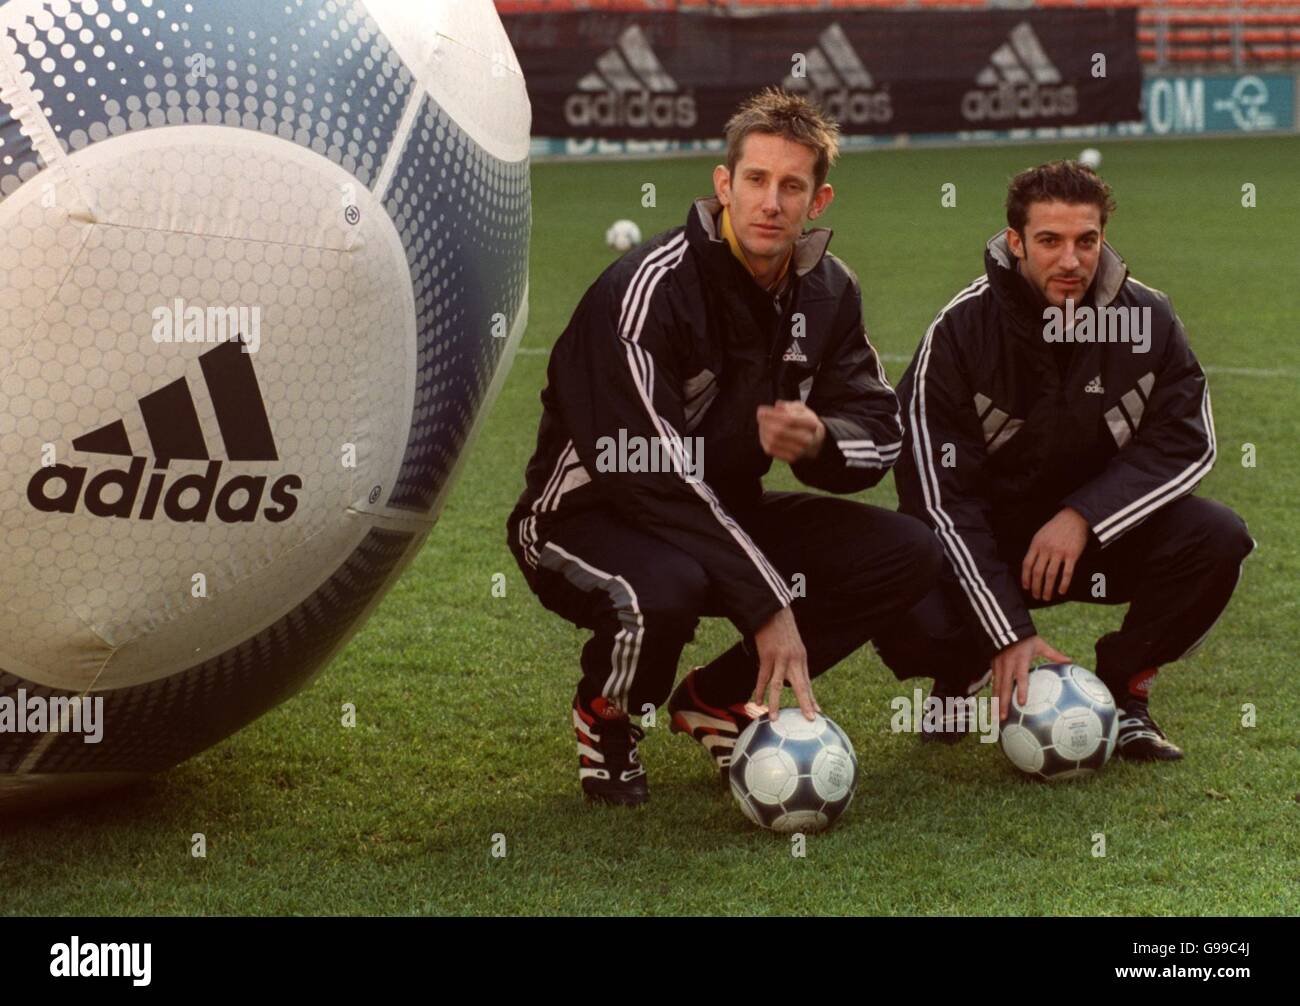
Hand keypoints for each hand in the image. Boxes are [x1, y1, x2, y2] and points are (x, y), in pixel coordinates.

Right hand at [750, 606, 818, 720]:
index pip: (807, 683)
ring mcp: (780, 658)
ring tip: (773, 718)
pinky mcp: (767, 655)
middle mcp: (794, 660)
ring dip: (775, 703)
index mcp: (801, 658)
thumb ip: (792, 659)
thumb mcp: (792, 644)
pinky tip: (757, 701)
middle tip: (810, 720)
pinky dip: (759, 690)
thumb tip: (789, 674)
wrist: (772, 611)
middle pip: (801, 686)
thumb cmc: (781, 627)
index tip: (817, 712)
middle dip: (806, 704)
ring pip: (778, 685)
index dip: (812, 698)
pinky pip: (763, 677)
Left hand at [756, 400, 825, 462]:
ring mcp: (799, 451)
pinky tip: (763, 432)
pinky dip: (764, 440)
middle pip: (780, 431)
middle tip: (759, 416)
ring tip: (761, 423)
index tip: (761, 410)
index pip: (789, 419)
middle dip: (766, 422)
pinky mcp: (791, 458)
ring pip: (774, 441)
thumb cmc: (804, 421)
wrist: (815, 442)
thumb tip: (778, 406)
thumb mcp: (801, 409)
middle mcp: (807, 439)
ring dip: (763, 431)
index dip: (772, 415)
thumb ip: (790, 406)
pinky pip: (771, 450)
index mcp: (811, 424)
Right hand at [991, 635, 1070, 720]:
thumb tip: (1070, 661)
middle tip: (1002, 718)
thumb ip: (1054, 654)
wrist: (1005, 628)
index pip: (1021, 678)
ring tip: (994, 716)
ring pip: (996, 687)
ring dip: (995, 702)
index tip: (1022, 703)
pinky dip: (993, 694)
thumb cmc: (1026, 638)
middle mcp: (1007, 665)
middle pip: (1004, 687)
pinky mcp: (993, 666)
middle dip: (1002, 703)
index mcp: (1020, 661)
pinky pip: (993, 683)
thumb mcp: (1040, 644)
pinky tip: (993, 704)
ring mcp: (998, 666)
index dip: (1021, 690)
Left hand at [1021, 507, 1089, 600]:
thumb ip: (1035, 549)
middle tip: (1036, 596)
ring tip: (1046, 597)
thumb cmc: (1055, 528)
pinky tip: (1061, 591)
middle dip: (1036, 587)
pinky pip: (1067, 573)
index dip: (1025, 578)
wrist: (1074, 517)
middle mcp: (1046, 549)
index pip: (1027, 564)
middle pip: (1038, 572)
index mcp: (1036, 544)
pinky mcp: (1072, 555)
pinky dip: (1063, 584)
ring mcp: (1059, 552)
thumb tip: (1029, 567)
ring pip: (1050, 575)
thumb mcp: (1040, 535)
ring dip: (1047, 588)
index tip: (1026, 587)